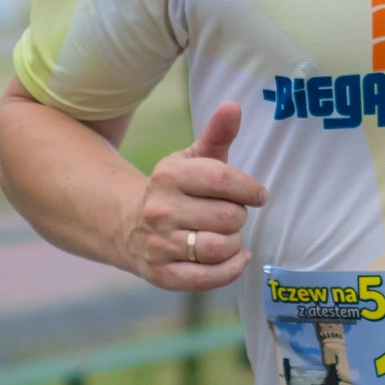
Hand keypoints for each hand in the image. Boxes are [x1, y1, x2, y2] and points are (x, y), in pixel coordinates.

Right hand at [123, 101, 267, 291]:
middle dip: (238, 217)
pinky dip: (230, 270)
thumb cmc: (175, 189)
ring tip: (227, 235)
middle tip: (230, 215)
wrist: (127, 225)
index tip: (257, 195)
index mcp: (168, 175)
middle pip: (227, 217)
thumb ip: (217, 134)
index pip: (222, 180)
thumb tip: (233, 106)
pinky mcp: (162, 275)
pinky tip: (237, 258)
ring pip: (219, 247)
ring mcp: (159, 244)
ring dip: (234, 243)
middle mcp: (160, 209)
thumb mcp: (192, 159)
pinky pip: (207, 278)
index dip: (249, 189)